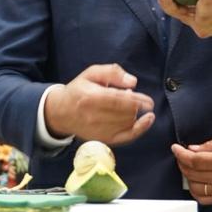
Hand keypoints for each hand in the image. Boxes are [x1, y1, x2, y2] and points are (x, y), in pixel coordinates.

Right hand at [42, 64, 156, 145]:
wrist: (62, 112)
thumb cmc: (79, 90)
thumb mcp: (91, 73)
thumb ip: (112, 72)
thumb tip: (133, 83)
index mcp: (90, 97)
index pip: (118, 101)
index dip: (136, 101)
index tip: (149, 102)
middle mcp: (94, 116)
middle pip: (125, 113)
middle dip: (135, 106)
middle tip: (134, 99)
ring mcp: (99, 130)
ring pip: (127, 123)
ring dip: (134, 114)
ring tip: (130, 106)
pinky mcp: (103, 139)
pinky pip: (126, 136)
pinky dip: (139, 129)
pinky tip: (147, 121)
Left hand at [171, 135, 211, 204]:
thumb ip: (211, 145)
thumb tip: (192, 148)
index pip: (194, 160)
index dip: (181, 154)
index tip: (175, 148)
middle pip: (191, 174)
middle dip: (182, 163)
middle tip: (181, 154)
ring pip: (195, 188)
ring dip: (187, 177)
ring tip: (188, 167)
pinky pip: (205, 199)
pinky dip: (196, 191)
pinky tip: (195, 182)